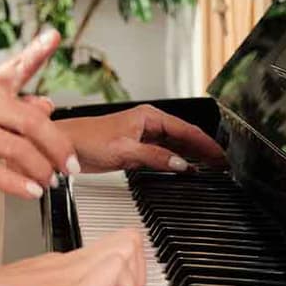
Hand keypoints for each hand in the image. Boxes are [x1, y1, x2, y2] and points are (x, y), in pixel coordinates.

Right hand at [0, 30, 79, 200]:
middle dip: (57, 147)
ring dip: (40, 170)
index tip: (54, 37)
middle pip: (29, 121)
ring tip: (50, 181)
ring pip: (16, 149)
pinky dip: (18, 185)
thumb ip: (22, 109)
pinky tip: (31, 192)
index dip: (37, 51)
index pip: (17, 66)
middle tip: (71, 166)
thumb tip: (48, 105)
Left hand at [57, 105, 226, 173]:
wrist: (64, 146)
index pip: (186, 129)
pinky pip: (163, 154)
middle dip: (204, 149)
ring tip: (209, 167)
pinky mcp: (135, 149)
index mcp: (149, 116)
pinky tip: (183, 169)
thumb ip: (156, 157)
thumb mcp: (125, 150)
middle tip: (222, 164)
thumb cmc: (87, 140)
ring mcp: (142, 136)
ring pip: (174, 146)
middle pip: (184, 137)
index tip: (220, 155)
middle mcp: (148, 124)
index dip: (206, 143)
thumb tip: (181, 164)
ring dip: (191, 156)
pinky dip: (175, 161)